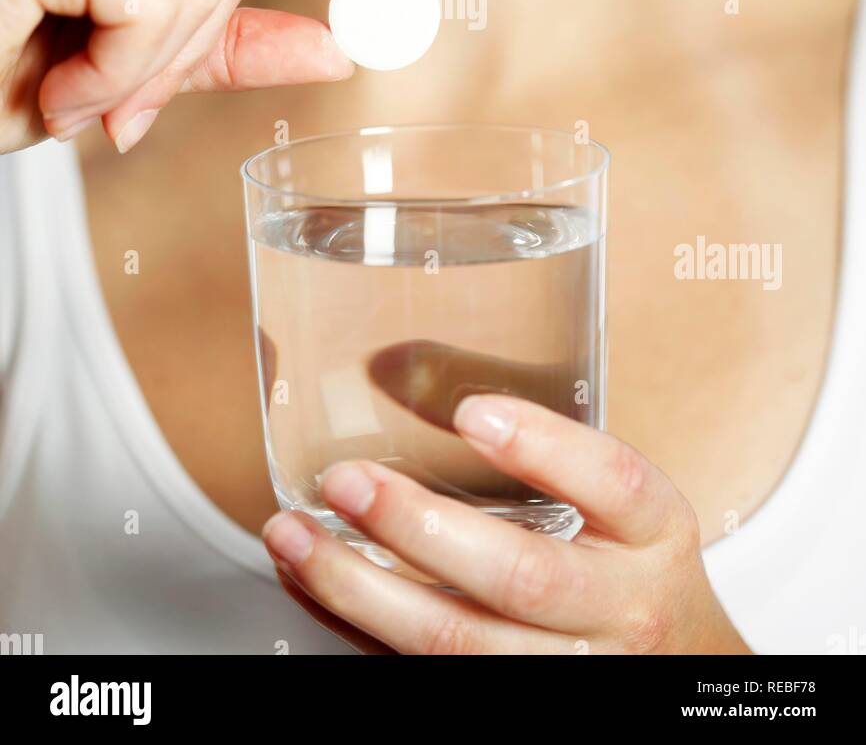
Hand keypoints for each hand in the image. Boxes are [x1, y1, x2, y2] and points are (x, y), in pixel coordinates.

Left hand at [262, 394, 751, 654]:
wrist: (675, 669)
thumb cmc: (628, 564)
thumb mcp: (619, 501)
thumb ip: (541, 443)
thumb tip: (397, 367)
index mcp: (652, 532)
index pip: (615, 484)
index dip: (544, 447)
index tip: (473, 412)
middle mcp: (618, 607)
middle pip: (522, 577)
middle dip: (420, 529)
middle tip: (347, 482)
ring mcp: (565, 672)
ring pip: (456, 645)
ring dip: (359, 590)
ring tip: (292, 535)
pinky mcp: (512, 705)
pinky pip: (421, 673)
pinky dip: (353, 628)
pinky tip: (309, 582)